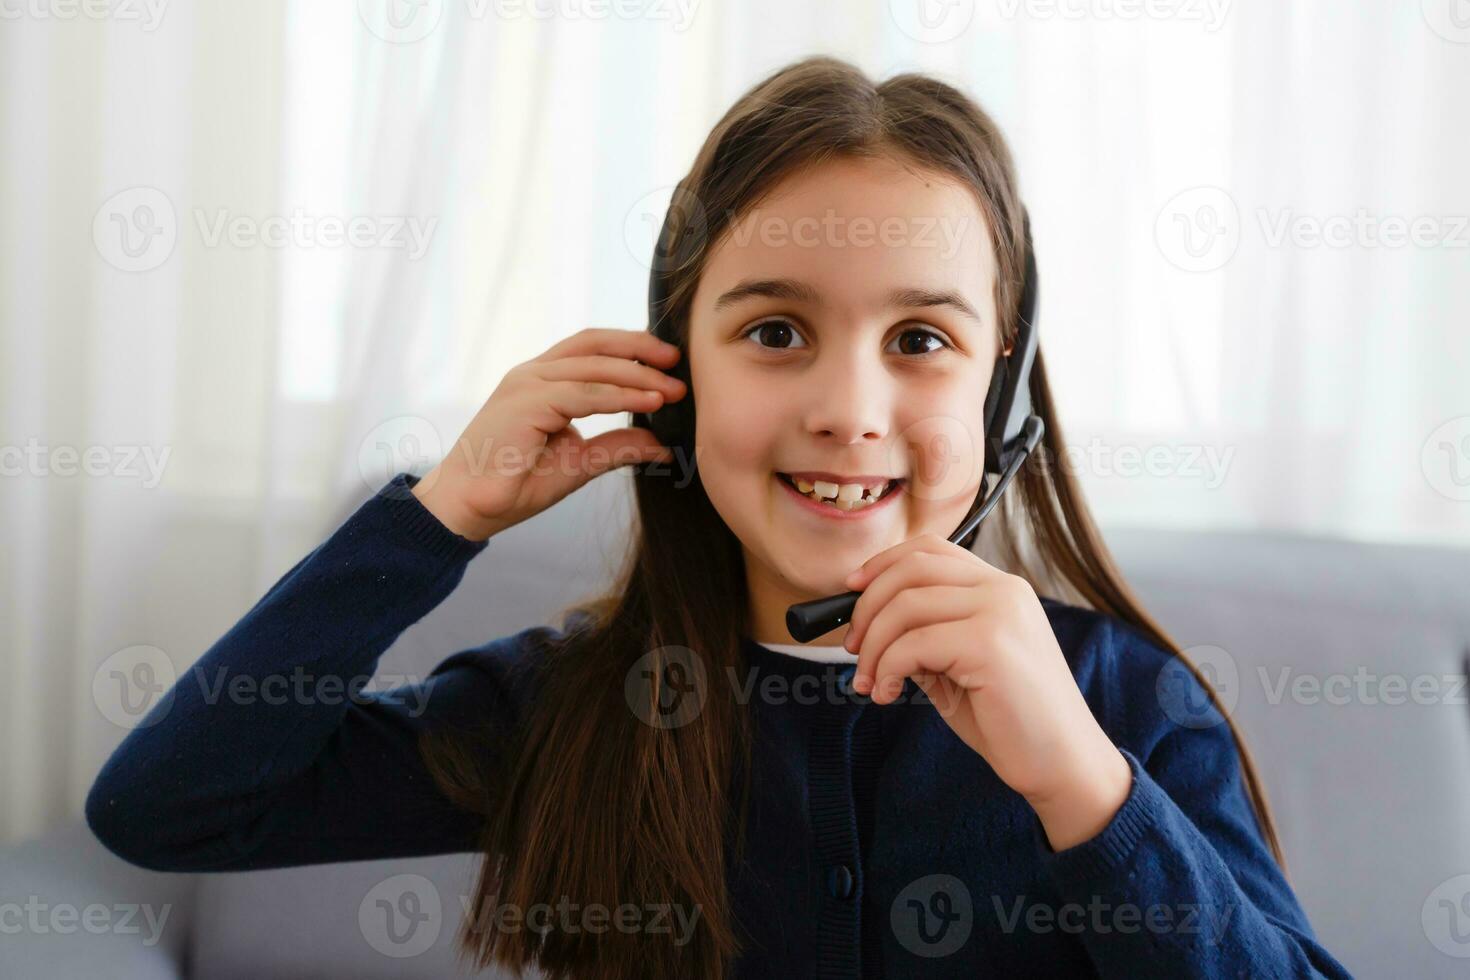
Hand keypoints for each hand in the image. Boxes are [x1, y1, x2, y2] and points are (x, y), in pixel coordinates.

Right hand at [412, 328, 685, 540]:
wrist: (468, 508)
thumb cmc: (513, 484)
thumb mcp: (579, 462)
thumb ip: (616, 446)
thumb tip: (660, 444)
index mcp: (541, 381)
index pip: (592, 349)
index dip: (632, 349)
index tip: (670, 362)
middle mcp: (533, 374)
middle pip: (595, 344)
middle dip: (641, 350)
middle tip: (680, 363)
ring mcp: (526, 384)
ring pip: (593, 366)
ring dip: (638, 375)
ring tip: (673, 390)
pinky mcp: (525, 402)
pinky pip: (582, 393)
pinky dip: (620, 396)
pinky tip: (649, 402)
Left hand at [841, 533, 1131, 850]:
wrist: (1063, 764)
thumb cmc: (1010, 720)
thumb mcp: (957, 666)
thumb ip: (924, 635)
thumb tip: (866, 623)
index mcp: (1000, 588)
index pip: (929, 550)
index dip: (881, 564)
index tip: (852, 592)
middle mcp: (1003, 589)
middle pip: (910, 569)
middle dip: (866, 608)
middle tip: (851, 649)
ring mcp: (1000, 611)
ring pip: (904, 605)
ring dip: (871, 647)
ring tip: (868, 682)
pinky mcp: (990, 643)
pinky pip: (912, 644)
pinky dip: (885, 670)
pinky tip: (887, 695)